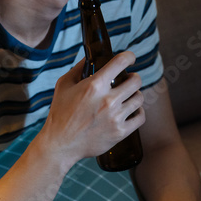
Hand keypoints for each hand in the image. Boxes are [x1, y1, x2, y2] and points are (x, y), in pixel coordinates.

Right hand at [42, 51, 145, 166]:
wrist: (60, 144)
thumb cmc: (60, 113)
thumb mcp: (64, 85)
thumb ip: (79, 68)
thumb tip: (91, 57)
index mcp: (94, 85)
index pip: (121, 62)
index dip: (129, 56)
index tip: (130, 58)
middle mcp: (107, 100)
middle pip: (136, 81)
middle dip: (133, 77)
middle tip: (130, 80)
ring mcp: (115, 117)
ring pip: (139, 98)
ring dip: (135, 94)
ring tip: (129, 96)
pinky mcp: (119, 132)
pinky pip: (140, 117)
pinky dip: (139, 112)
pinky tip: (133, 110)